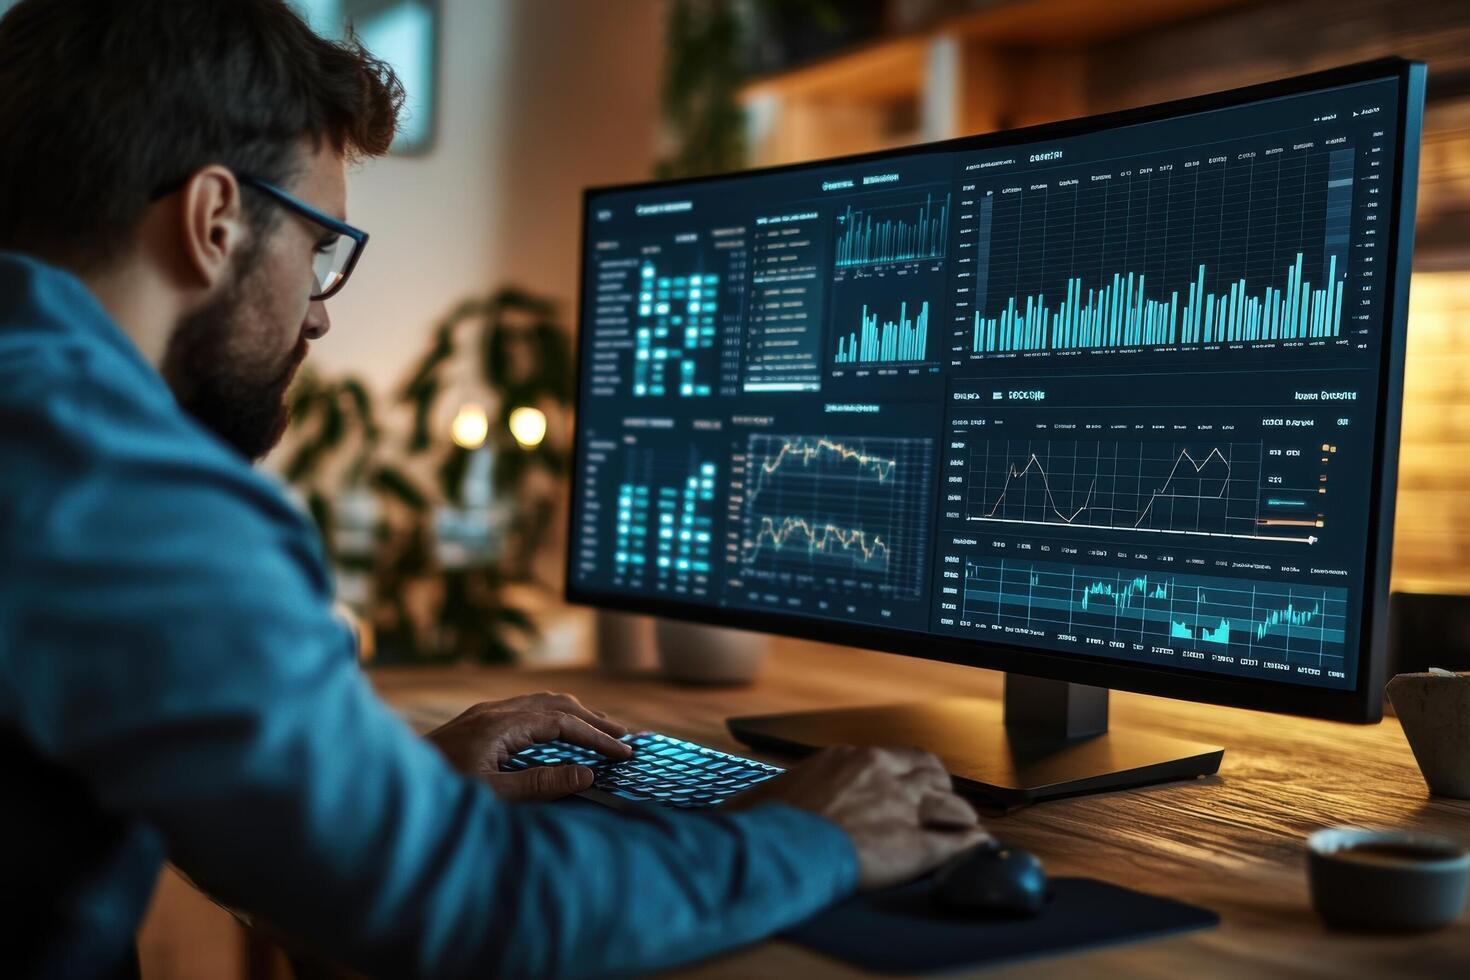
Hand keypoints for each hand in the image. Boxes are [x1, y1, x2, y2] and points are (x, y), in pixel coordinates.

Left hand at [425, 693, 632, 800]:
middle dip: (594, 720)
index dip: (597, 737)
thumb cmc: (438, 794)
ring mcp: (484, 715)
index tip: (625, 752)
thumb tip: (586, 773)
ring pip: (542, 702)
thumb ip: (541, 784)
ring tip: (602, 731)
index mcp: (500, 724)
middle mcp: (494, 711)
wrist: (390, 787)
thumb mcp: (493, 796)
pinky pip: (527, 710)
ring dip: (575, 715)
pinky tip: (559, 733)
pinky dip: (554, 717)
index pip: (562, 723)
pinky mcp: (477, 724)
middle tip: (626, 737)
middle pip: (557, 704)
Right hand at [730, 746, 989, 889]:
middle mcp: (882, 775)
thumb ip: (782, 791)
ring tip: (966, 826)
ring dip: (961, 816)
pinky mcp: (914, 845)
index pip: (896, 757)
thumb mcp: (770, 792)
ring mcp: (902, 808)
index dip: (911, 772)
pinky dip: (972, 846)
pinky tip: (979, 849)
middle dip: (942, 786)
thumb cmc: (766, 824)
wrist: (779, 849)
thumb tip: (757, 800)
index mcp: (850, 759)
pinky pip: (956, 843)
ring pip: (952, 804)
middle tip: (944, 801)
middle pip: (932, 772)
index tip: (912, 782)